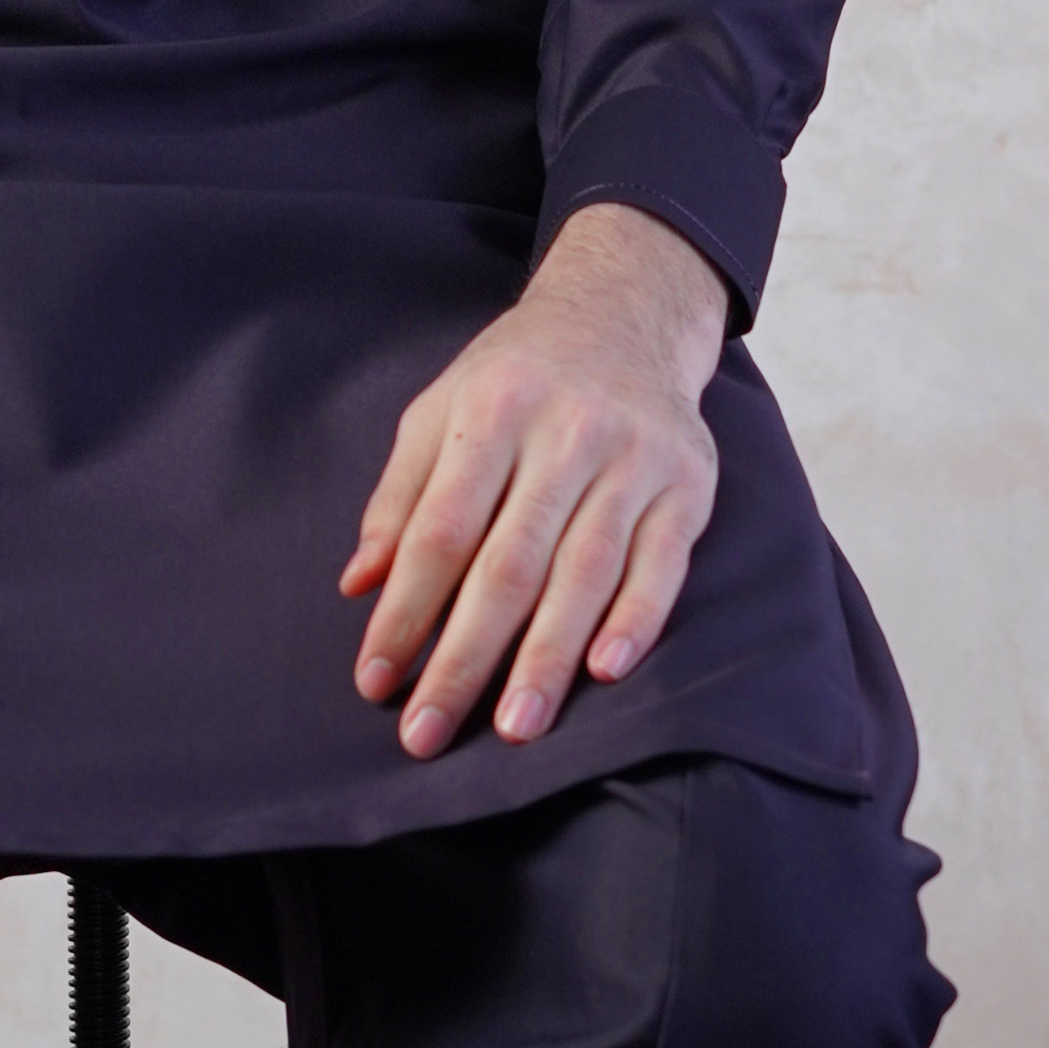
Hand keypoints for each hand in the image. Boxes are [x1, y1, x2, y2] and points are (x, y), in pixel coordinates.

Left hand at [341, 202, 728, 757]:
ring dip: (547, 657)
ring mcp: (634, 458)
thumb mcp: (439, 413)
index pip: (441, 530)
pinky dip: (636, 620)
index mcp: (492, 413)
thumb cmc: (514, 380)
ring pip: (586, 572)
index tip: (375, 680)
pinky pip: (661, 565)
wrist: (623, 314)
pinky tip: (605, 671)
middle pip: (509, 564)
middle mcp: (567, 433)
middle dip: (464, 656)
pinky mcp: (688, 483)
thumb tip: (360, 584)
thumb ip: (399, 497)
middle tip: (428, 732)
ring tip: (514, 727)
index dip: (406, 610)